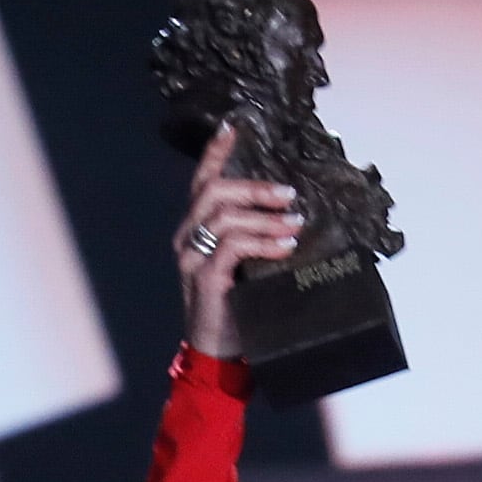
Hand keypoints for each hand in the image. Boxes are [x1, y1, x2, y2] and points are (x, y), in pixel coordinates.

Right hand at [175, 124, 301, 359]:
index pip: (201, 182)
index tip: (234, 127)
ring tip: (295, 223)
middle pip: (214, 192)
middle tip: (288, 193)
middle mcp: (187, 238)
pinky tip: (285, 247)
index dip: (216, 153)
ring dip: (266, 217)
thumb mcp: (245, 265)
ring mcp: (192, 258)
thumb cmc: (237, 308)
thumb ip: (253, 238)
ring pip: (225, 216)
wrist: (218, 354)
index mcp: (194, 230)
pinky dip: (263, 242)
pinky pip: (233, 247)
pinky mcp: (205, 278)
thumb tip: (290, 213)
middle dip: (254, 187)